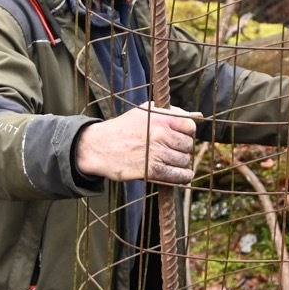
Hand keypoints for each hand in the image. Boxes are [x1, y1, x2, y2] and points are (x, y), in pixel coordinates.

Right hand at [75, 104, 202, 184]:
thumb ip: (166, 113)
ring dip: (181, 164)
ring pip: (184, 161)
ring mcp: (157, 152)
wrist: (99, 146)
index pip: (189, 126)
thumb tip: (189, 117)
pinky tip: (183, 176)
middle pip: (188, 145)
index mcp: (161, 117)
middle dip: (184, 149)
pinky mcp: (152, 170)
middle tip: (175, 151)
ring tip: (174, 163)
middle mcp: (161, 134)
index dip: (189, 133)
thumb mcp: (142, 112)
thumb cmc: (122, 128)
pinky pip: (178, 175)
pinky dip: (183, 177)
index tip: (184, 137)